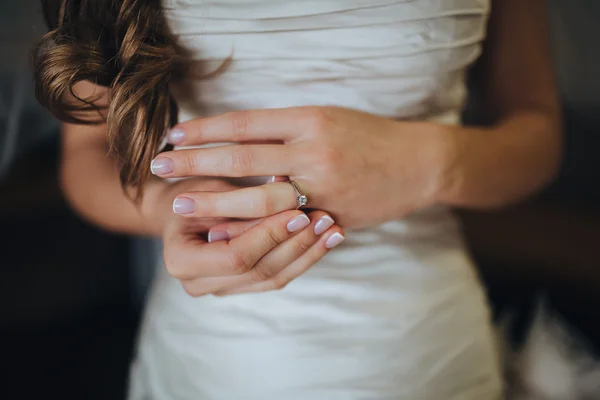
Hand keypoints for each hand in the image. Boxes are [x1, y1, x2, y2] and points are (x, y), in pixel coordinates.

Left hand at [150, 106, 452, 228]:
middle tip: (159, 166)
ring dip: (214, 202)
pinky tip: (222, 234)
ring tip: (180, 205)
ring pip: (257, 198)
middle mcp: (313, 149)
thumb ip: (284, 131)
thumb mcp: (326, 118)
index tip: (174, 135)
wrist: (419, 162)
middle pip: (242, 158)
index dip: (205, 129)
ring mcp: (324, 185)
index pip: (245, 123)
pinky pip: (284, 226)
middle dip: (195, 163)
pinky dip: (250, 231)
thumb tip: (236, 142)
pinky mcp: (334, 214)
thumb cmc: (368, 136)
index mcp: (309, 118)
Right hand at [158, 179, 344, 295]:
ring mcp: (222, 289)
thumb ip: (242, 198)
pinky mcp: (243, 285)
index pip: (235, 256)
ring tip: (334, 229)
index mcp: (180, 260)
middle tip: (326, 219)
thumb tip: (286, 188)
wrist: (180, 208)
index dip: (268, 236)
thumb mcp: (210, 187)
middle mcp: (198, 284)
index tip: (297, 213)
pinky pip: (279, 276)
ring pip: (275, 278)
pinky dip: (305, 257)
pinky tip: (328, 239)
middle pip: (259, 271)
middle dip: (296, 244)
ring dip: (308, 253)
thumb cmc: (192, 190)